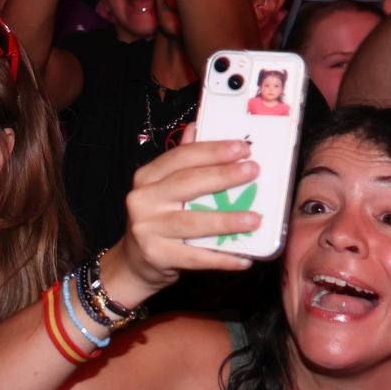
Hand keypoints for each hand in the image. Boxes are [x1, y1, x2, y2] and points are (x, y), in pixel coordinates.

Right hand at [110, 138, 261, 293]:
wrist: (135, 262)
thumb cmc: (157, 220)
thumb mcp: (162, 188)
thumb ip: (181, 162)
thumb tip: (198, 127)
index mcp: (147, 177)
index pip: (180, 157)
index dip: (212, 150)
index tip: (242, 148)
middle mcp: (143, 200)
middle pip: (186, 184)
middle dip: (223, 176)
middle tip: (253, 171)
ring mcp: (147, 228)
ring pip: (192, 222)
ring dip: (226, 221)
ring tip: (255, 219)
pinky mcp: (156, 255)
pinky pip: (195, 257)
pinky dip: (221, 258)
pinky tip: (245, 258)